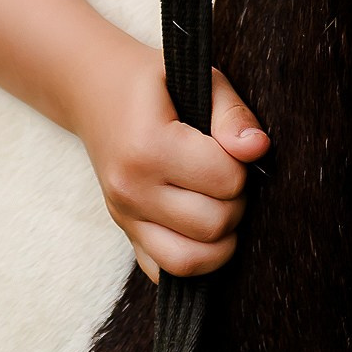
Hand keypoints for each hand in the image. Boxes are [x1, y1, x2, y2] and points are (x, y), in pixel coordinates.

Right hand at [71, 38, 269, 280]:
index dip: (242, 164)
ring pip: (190, 261)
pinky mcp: (125, 233)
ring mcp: (124, 216)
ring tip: (219, 204)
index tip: (230, 146)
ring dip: (220, 239)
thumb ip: (232, 113)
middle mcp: (130, 188)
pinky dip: (192, 260)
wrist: (94, 90)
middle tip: (229, 175)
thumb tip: (257, 149)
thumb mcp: (198, 78)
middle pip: (213, 224)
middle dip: (236, 202)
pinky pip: (164, 273)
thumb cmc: (154, 83)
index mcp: (148, 145)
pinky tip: (200, 229)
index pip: (226, 180)